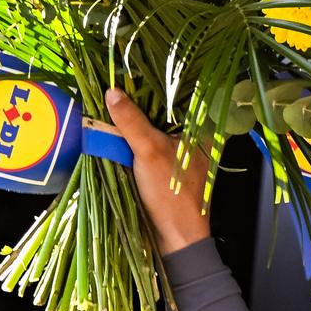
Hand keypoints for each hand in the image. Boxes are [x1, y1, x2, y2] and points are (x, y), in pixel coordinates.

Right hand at [104, 88, 213, 254]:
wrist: (175, 236)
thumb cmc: (172, 194)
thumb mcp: (149, 151)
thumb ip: (132, 121)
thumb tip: (112, 92)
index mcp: (201, 131)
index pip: (179, 97)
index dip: (154, 85)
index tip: (128, 74)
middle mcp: (193, 139)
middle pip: (163, 113)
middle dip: (138, 103)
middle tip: (113, 88)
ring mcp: (179, 154)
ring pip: (153, 129)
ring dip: (132, 122)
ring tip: (109, 105)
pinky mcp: (165, 168)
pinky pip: (146, 146)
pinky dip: (131, 140)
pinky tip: (114, 132)